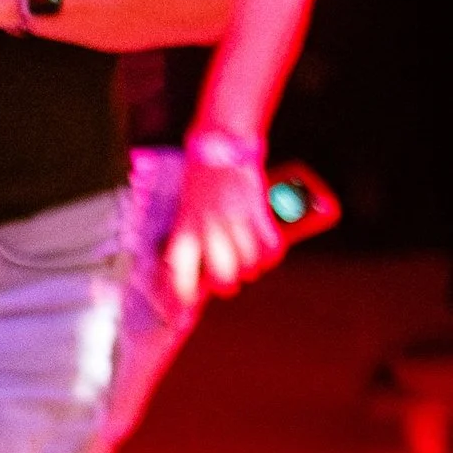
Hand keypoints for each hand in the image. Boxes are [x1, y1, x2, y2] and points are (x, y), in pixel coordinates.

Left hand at [165, 148, 280, 308]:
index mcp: (185, 229)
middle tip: (230, 280)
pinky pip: (269, 246)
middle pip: (223, 278)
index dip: (184, 295)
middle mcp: (208, 229)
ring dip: (253, 267)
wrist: (221, 145)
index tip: (185, 306)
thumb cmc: (200, 179)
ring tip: (250, 262)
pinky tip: (268, 249)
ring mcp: (234, 221)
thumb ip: (191, 235)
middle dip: (228, 284)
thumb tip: (198, 267)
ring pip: (250, 265)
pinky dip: (272, 252)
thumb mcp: (186, 208)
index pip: (180, 274)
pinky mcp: (257, 212)